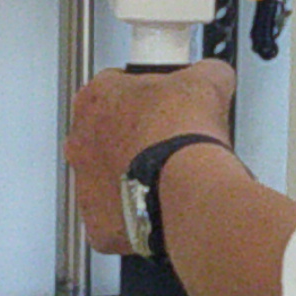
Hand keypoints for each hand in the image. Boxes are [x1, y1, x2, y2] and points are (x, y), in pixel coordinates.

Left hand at [66, 60, 238, 254]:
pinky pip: (116, 218)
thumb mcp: (207, 80)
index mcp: (96, 99)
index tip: (164, 104)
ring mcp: (85, 185)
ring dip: (132, 176)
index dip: (144, 95)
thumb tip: (213, 75)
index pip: (114, 88)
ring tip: (168, 178)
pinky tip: (161, 206)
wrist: (187, 187)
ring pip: (107, 178)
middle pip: (106, 135)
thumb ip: (205, 72)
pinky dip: (136, 214)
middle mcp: (81, 142)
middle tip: (167, 142)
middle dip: (134, 139)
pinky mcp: (99, 223)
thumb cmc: (183, 135)